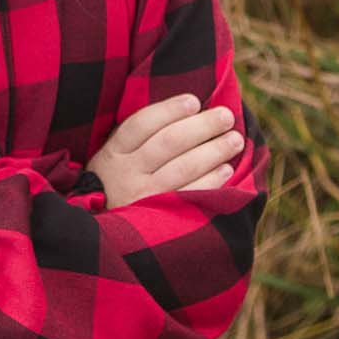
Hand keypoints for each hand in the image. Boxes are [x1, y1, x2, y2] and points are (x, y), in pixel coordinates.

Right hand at [86, 93, 243, 207]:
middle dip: (201, 126)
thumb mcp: (113, 160)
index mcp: (113, 154)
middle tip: (226, 116)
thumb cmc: (117, 185)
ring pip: (183, 167)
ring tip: (235, 139)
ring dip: (213, 151)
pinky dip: (211, 180)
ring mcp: (143, 197)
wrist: (104, 237)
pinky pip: (190, 195)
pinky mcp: (160, 218)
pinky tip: (226, 169)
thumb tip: (187, 110)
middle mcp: (126, 174)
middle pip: (168, 142)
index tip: (195, 101)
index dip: (169, 110)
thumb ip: (138, 140)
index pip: (141, 124)